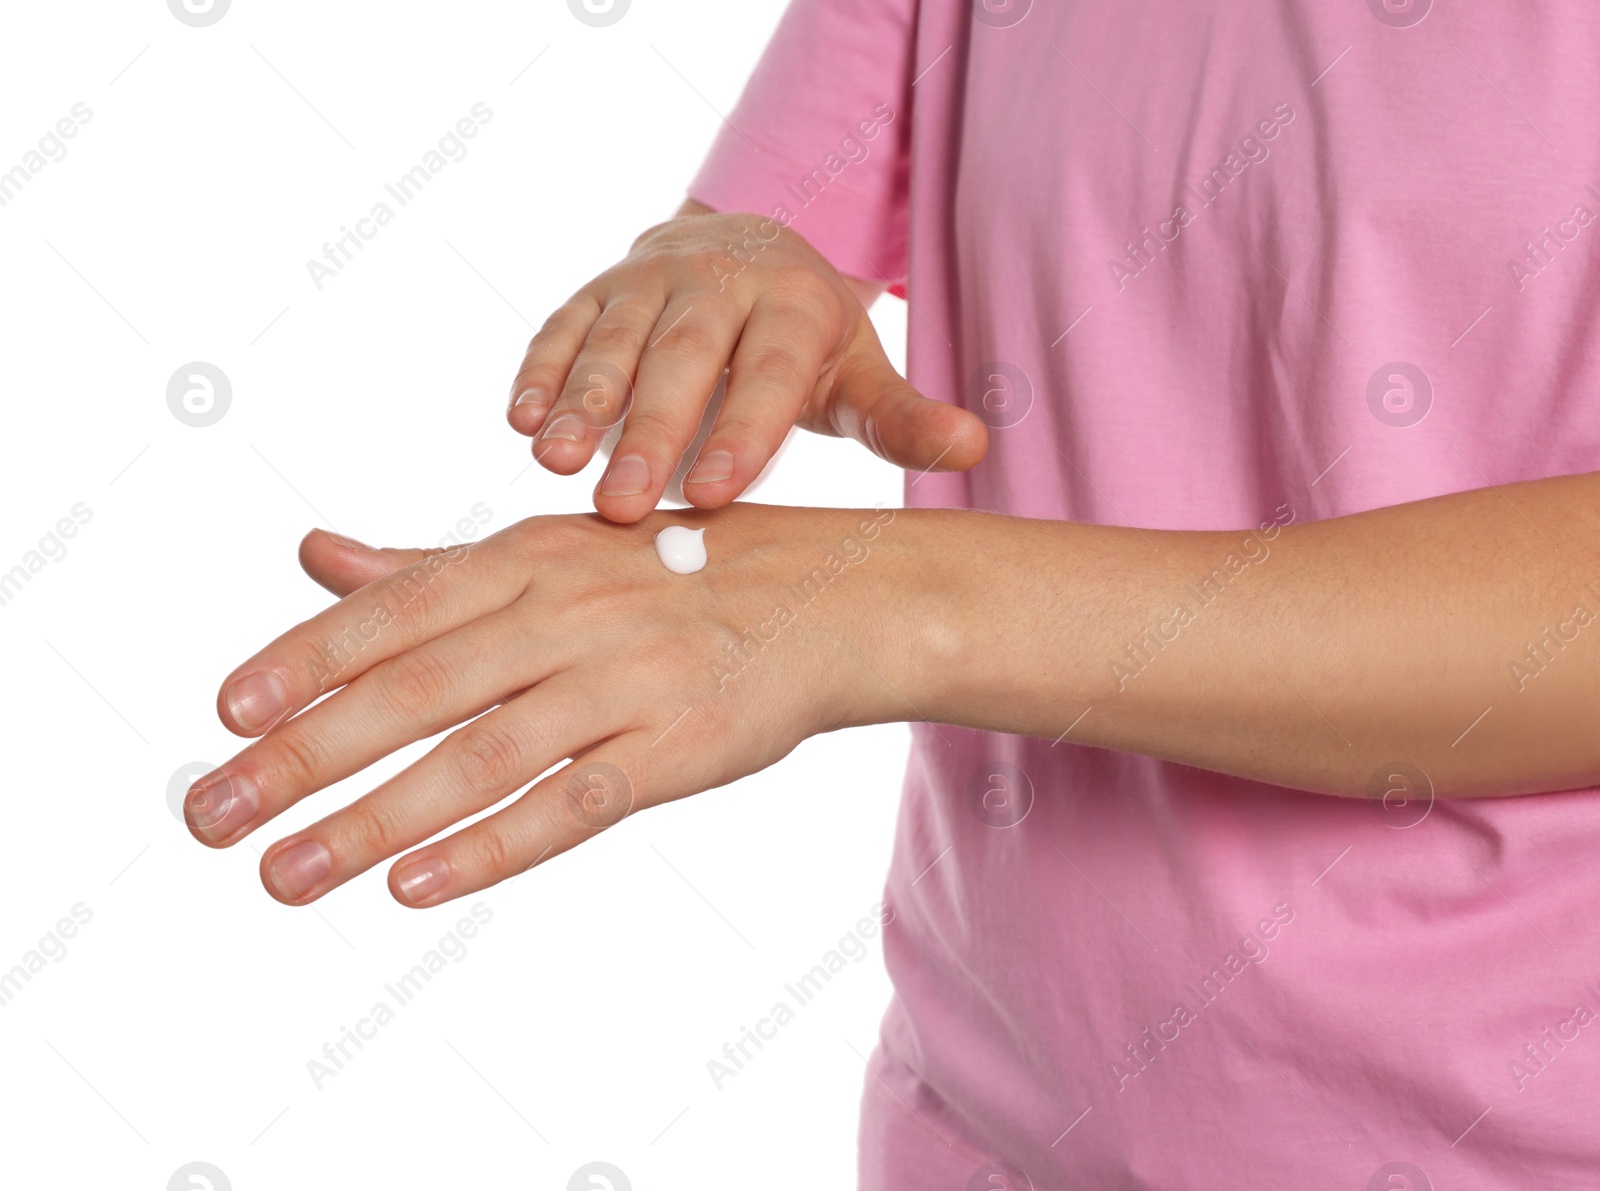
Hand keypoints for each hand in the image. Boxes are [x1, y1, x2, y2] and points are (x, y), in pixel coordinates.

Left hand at [183, 506, 915, 906]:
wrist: (833, 597)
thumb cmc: (680, 574)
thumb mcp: (554, 549)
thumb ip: (429, 566)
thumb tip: (311, 556)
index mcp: (527, 555)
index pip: (395, 612)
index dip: (304, 660)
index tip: (222, 713)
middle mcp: (567, 610)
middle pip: (415, 690)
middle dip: (303, 756)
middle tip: (210, 814)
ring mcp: (626, 681)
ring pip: (479, 757)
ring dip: (373, 821)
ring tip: (286, 875)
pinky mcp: (679, 749)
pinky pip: (575, 803)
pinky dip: (494, 844)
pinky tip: (418, 884)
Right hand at [505, 206, 987, 522]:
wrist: (742, 255)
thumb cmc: (803, 344)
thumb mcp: (857, 377)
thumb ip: (903, 419)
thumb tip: (975, 446)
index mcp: (792, 306)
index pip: (767, 372)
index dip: (742, 432)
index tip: (717, 497)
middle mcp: (718, 283)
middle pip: (681, 358)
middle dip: (651, 430)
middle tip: (626, 505)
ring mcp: (648, 281)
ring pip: (612, 341)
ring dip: (579, 399)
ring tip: (552, 458)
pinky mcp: (595, 290)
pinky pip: (561, 326)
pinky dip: (539, 370)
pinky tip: (518, 419)